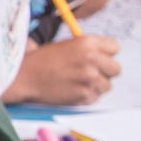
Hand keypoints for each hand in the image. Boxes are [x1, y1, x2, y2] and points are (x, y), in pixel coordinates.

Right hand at [4, 35, 119, 105]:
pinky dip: (86, 96)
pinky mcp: (84, 96)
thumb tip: (105, 56)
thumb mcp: (66, 45)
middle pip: (116, 69)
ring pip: (107, 85)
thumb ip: (87, 49)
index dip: (106, 54)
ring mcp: (89, 79)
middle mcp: (92, 60)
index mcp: (87, 43)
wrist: (23, 77)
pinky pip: (95, 97)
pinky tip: (71, 90)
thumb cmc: (41, 60)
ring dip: (96, 85)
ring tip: (78, 83)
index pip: (115, 48)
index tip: (98, 58)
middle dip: (105, 71)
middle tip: (89, 73)